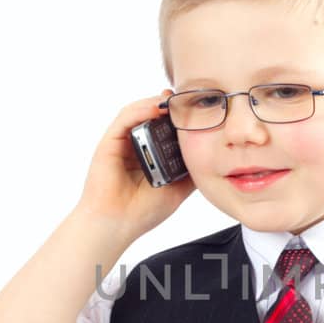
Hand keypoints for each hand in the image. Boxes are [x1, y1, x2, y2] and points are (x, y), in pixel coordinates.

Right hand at [75, 93, 196, 241]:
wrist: (117, 225)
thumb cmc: (142, 212)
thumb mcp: (177, 189)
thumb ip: (190, 172)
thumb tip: (213, 157)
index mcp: (150, 155)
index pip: (165, 129)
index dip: (180, 118)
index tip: (199, 109)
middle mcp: (135, 146)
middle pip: (152, 116)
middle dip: (170, 105)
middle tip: (189, 97)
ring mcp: (122, 143)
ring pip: (139, 112)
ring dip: (157, 103)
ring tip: (175, 99)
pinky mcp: (110, 142)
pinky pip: (125, 118)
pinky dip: (141, 109)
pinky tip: (157, 108)